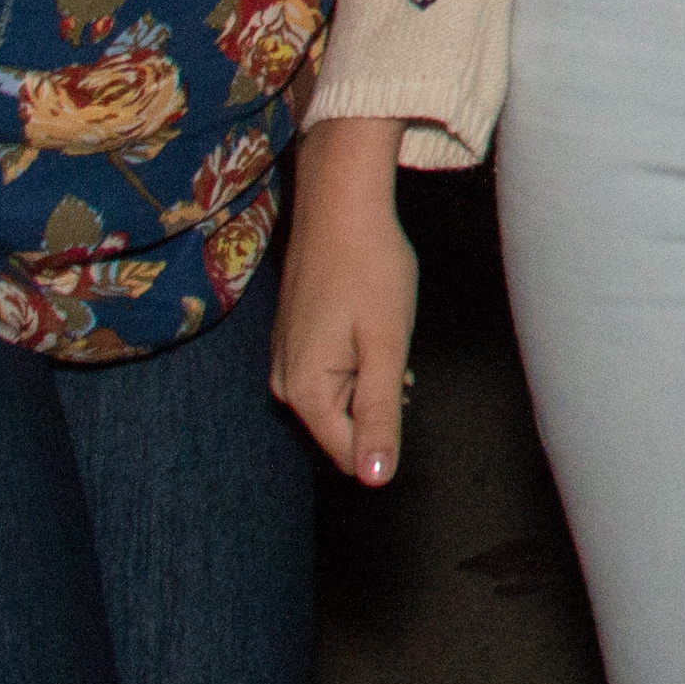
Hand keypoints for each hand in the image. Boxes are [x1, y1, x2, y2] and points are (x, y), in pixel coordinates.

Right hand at [269, 119, 421, 484]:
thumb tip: (376, 479)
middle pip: (345, 428)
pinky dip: (359, 361)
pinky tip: (370, 324)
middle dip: (379, 401)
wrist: (341, 204)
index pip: (350, 454)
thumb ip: (380, 415)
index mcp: (303, 391)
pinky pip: (332, 375)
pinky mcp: (293, 342)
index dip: (387, 431)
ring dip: (372, 379)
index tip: (400, 380)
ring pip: (342, 400)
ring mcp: (285, 362)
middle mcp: (284, 384)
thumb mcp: (386, 346)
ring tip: (382, 332)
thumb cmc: (370, 269)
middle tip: (392, 349)